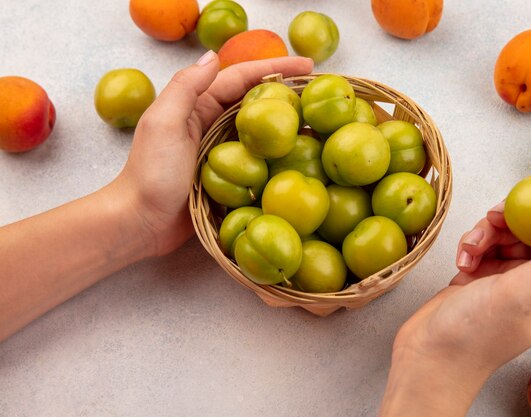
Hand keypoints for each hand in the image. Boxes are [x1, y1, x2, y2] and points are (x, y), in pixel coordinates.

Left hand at [113, 52, 313, 256]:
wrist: (141, 223)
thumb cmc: (150, 175)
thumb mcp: (163, 124)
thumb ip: (185, 88)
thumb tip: (213, 56)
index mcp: (198, 106)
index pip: (242, 78)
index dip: (275, 68)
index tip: (309, 66)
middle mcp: (213, 124)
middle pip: (257, 100)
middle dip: (288, 91)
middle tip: (322, 93)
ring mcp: (223, 152)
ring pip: (262, 129)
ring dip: (288, 122)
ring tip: (321, 121)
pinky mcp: (230, 177)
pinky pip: (260, 159)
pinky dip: (280, 153)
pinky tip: (302, 155)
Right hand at [380, 173, 530, 415]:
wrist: (428, 356)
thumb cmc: (474, 334)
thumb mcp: (519, 294)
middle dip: (518, 218)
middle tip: (497, 214)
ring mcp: (508, 281)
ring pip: (508, 236)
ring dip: (487, 233)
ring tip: (470, 248)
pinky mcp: (482, 278)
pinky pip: (484, 246)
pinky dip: (472, 245)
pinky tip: (461, 259)